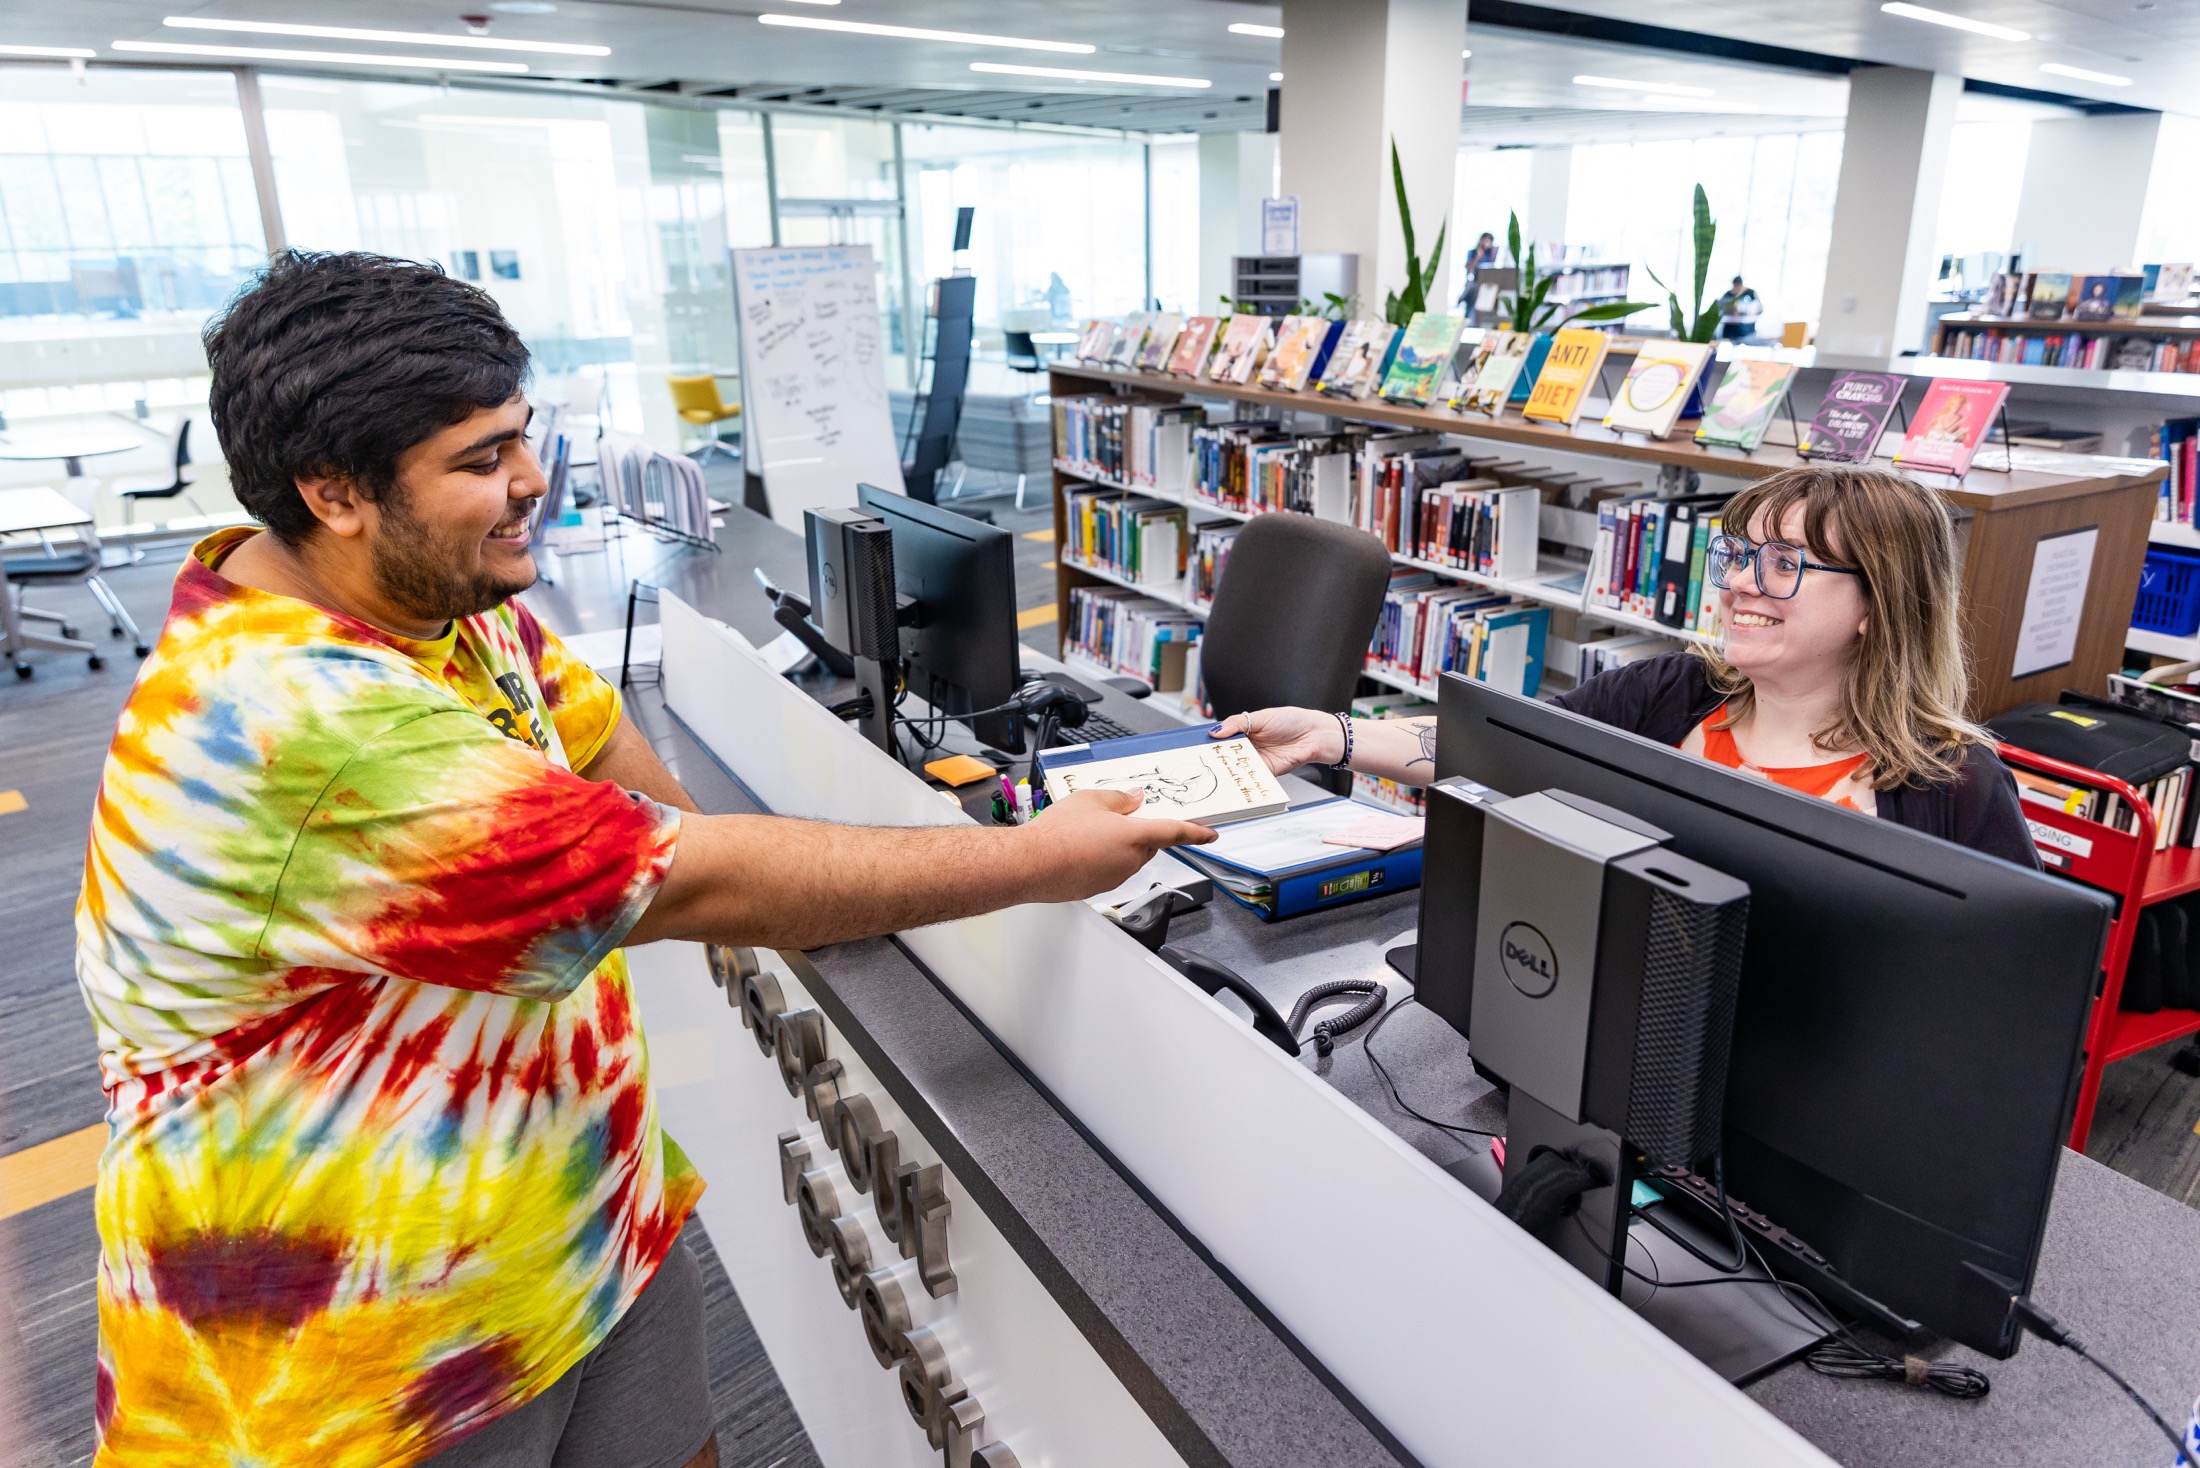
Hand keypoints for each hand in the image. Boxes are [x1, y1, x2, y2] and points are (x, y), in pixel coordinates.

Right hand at [1019, 789, 1214, 902]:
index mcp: (1135, 836)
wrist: (1031, 864)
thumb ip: (1119, 799)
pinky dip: (1101, 858)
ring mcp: (1115, 877)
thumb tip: (1133, 799)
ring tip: (1086, 831)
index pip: (1175, 832)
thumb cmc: (1057, 834)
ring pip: (1128, 857)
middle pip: (1148, 843)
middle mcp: (1130, 860)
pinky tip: (1079, 848)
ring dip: (1117, 844)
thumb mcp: (1090, 800)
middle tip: (1115, 817)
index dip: (1196, 832)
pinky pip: (1110, 869)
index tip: (1210, 834)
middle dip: (1138, 830)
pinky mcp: (1099, 888)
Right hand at [1209, 707, 1341, 774]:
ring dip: (1226, 770)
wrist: (1315, 734)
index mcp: (1244, 731)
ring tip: (1213, 770)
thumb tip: (1215, 732)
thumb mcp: (1261, 716)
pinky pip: (1250, 777)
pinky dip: (1242, 778)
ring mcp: (1256, 760)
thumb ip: (1237, 723)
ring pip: (1235, 767)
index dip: (1209, 742)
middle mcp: (1248, 747)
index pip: (1221, 737)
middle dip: (1214, 758)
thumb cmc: (1292, 720)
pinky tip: (1233, 777)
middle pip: (1226, 755)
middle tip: (1201, 760)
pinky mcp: (1266, 772)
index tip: (1194, 746)